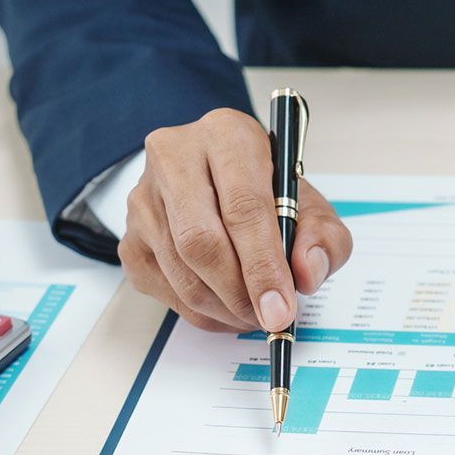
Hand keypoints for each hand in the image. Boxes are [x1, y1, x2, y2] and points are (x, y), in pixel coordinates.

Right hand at [117, 108, 351, 331]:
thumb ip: (323, 238)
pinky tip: (227, 308)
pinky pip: (163, 289)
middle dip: (240, 293)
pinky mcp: (131, 237)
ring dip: (222, 308)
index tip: (281, 308)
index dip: (263, 266)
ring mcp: (144, 198)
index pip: (242, 207)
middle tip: (269, 318)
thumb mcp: (311, 206)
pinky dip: (201, 312)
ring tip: (254, 313)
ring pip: (180, 271)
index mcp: (226, 136)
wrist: (222, 180)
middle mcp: (175, 158)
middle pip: (200, 242)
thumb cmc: (268, 192)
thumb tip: (306, 273)